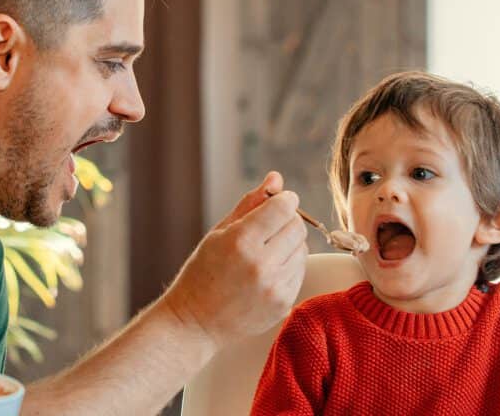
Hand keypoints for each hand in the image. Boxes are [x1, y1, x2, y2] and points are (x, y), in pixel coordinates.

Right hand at [158, 171, 308, 350]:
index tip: (278, 202)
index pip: (284, 207)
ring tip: (265, 253)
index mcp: (241, 242)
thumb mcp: (219, 232)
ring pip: (303, 249)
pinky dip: (289, 266)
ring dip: (290, 244)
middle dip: (287, 221)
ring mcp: (274, 287)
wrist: (196, 322)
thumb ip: (250, 203)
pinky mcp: (283, 304)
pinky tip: (267, 272)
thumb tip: (276, 178)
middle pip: (297, 227)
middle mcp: (261, 265)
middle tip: (269, 229)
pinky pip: (300, 271)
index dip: (284, 200)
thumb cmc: (203, 272)